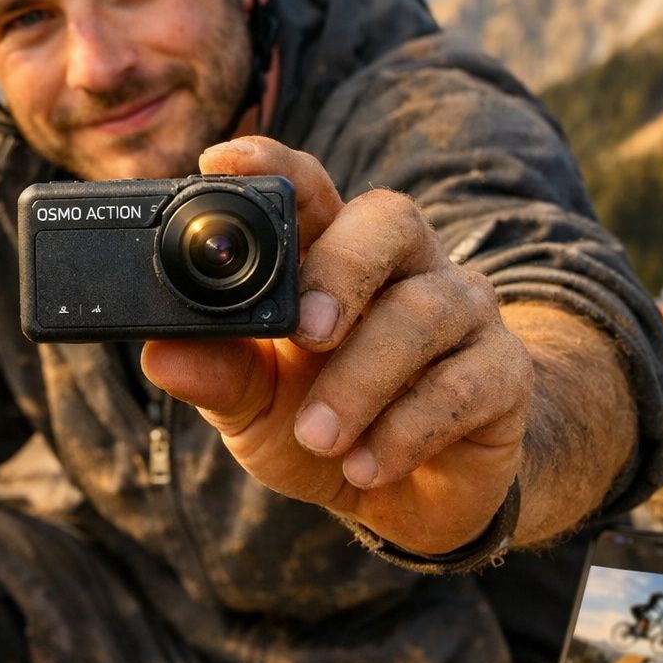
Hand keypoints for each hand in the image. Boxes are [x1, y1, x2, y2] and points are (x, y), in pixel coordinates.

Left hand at [141, 137, 532, 554]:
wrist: (410, 502)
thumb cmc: (323, 429)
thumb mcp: (255, 408)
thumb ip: (218, 376)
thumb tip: (159, 354)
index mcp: (332, 255)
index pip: (308, 189)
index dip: (272, 164)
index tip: (222, 160)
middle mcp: (403, 266)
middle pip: (387, 220)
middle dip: (342, 271)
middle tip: (306, 334)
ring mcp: (461, 312)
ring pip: (425, 310)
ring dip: (363, 380)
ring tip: (319, 438)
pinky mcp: (503, 372)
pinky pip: (465, 382)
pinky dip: (408, 428)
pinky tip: (368, 465)